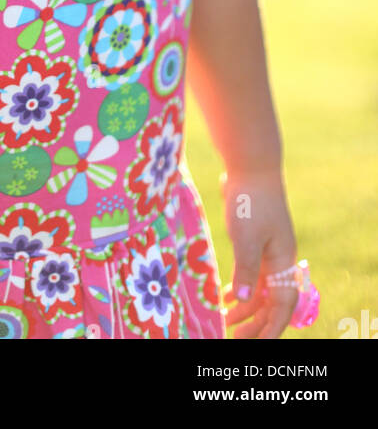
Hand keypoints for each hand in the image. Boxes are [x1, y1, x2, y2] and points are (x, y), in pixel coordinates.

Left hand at [219, 166, 299, 338]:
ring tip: (226, 319)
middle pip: (272, 300)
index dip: (271, 326)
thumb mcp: (246, 236)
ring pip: (261, 287)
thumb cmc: (250, 200)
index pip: (282, 304)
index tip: (255, 343)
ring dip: (246, 306)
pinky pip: (252, 272)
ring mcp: (268, 249)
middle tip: (235, 336)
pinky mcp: (255, 239)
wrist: (250, 165)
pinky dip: (241, 286)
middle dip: (256, 321)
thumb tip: (246, 299)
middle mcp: (279, 258)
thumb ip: (246, 269)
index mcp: (282, 260)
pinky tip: (226, 294)